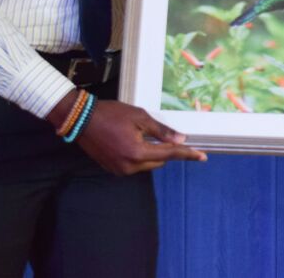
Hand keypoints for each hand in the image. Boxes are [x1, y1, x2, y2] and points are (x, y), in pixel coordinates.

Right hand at [76, 99, 207, 174]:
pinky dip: (139, 156)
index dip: (187, 154)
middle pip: (159, 162)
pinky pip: (134, 165)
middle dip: (165, 150)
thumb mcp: (140, 117)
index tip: (202, 156)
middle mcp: (129, 166)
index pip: (169, 155)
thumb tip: (181, 139)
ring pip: (147, 165)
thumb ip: (161, 131)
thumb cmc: (111, 114)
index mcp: (137, 153)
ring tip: (141, 134)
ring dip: (151, 153)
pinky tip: (133, 141)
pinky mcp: (112, 169)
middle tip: (163, 134)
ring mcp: (119, 170)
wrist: (81, 119)